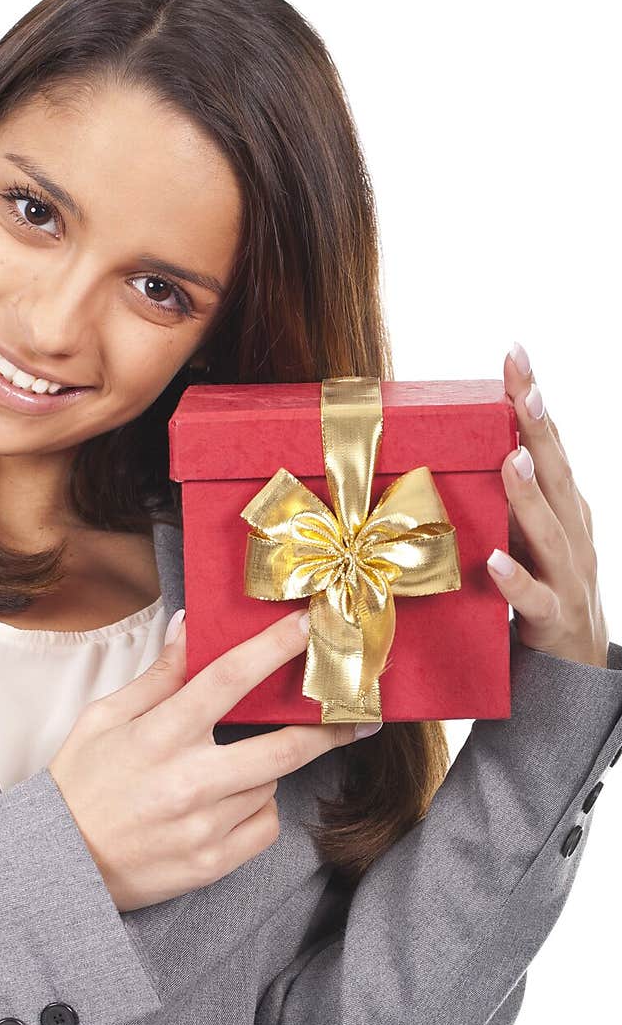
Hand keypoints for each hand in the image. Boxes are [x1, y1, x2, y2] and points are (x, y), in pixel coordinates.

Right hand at [48, 608, 374, 911]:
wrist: (58, 867)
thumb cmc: (79, 786)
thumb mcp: (102, 719)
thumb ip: (156, 677)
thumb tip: (188, 628)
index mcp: (159, 737)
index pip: (228, 681)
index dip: (275, 648)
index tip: (312, 626)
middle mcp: (188, 782)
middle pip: (283, 749)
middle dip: (328, 728)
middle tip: (359, 714)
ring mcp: (203, 828)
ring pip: (270, 785)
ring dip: (265, 769)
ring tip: (228, 768)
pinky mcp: (212, 863)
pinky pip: (265, 826)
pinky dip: (258, 810)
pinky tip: (229, 805)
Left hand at [485, 341, 609, 667]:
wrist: (572, 670)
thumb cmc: (537, 593)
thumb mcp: (521, 539)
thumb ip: (501, 503)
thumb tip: (452, 456)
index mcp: (563, 507)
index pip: (548, 444)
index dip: (532, 401)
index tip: (514, 354)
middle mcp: (572, 532)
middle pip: (556, 473)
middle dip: (539, 427)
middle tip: (523, 385)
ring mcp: (567, 575)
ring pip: (550, 530)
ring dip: (530, 494)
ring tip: (512, 458)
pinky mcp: (554, 619)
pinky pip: (534, 597)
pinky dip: (515, 579)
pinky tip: (494, 561)